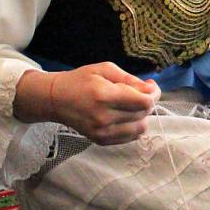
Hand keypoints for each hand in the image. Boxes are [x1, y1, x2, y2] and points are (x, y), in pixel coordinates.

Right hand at [15, 63, 159, 144]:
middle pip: (144, 114)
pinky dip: (134, 126)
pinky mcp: (100, 140)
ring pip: (140, 128)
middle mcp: (104, 117)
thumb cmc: (80, 80)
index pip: (144, 102)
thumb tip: (149, 89)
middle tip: (142, 91)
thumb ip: (130, 79)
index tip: (150, 85)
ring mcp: (102, 132)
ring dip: (143, 115)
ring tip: (133, 104)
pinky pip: (130, 137)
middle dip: (149, 101)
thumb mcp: (105, 69)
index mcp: (105, 96)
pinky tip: (127, 115)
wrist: (55, 99)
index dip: (154, 93)